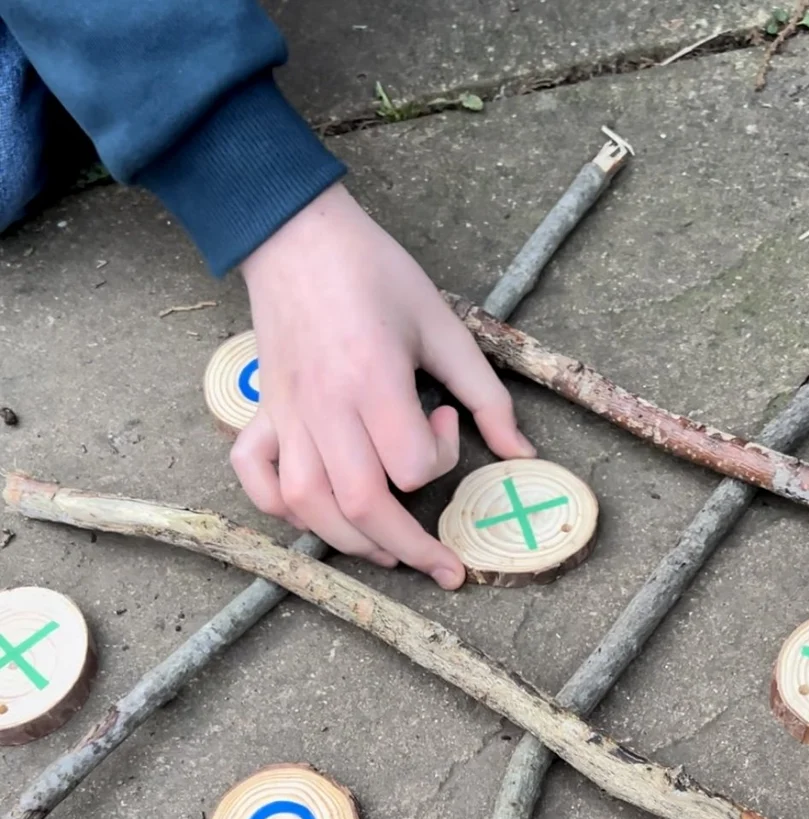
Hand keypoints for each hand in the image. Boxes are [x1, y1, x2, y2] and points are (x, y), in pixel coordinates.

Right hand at [232, 182, 534, 588]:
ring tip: (385, 551)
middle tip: (439, 562)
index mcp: (374, 381)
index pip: (410, 466)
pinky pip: (254, 474)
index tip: (444, 421)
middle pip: (359, 506)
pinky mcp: (263, 411)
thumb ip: (486, 396)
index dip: (441, 460)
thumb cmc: (376, 274)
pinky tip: (312, 512)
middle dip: (405, 547)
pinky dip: (277, 506)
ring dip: (348, 542)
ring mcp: (287, 414)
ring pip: (306, 504)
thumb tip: (523, 454)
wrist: (298, 235)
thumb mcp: (444, 326)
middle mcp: (325, 408)